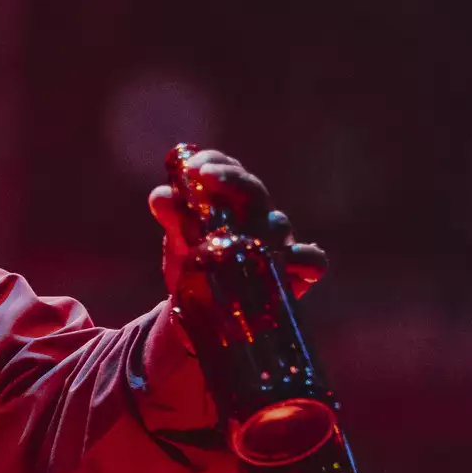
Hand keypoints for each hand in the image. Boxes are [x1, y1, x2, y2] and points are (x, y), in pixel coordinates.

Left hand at [147, 148, 328, 300]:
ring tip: (238, 228)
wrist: (208, 310)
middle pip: (254, 190)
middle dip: (232, 178)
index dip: (215, 161)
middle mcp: (258, 216)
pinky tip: (291, 261)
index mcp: (232, 202)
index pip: (230, 171)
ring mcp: (279, 243)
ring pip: (279, 223)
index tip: (195, 165)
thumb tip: (160, 194)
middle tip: (206, 174)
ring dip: (261, 221)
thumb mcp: (180, 242)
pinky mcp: (296, 273)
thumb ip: (173, 217)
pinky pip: (312, 261)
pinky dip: (307, 259)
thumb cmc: (197, 266)